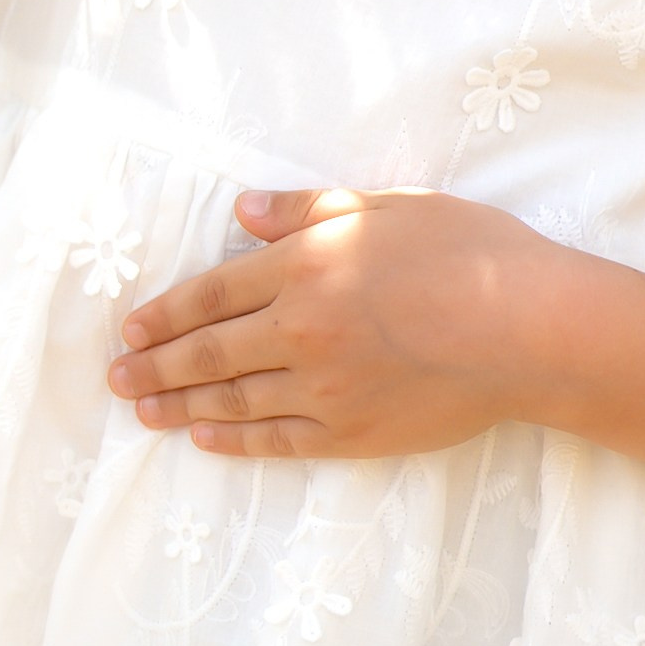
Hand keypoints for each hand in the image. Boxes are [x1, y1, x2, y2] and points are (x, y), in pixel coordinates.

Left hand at [106, 185, 566, 459]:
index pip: (214, 292)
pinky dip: (235, 439)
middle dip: (156, 364)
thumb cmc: (469, 251)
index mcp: (306, 265)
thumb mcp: (389, 206)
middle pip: (209, 352)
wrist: (529, 328)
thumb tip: (243, 211)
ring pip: (233, 399)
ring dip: (180, 405)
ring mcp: (323, 388)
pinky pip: (277, 439)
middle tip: (116, 379)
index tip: (130, 329)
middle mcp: (301, 329)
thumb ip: (310, 209)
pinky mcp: (351, 433)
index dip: (166, 312)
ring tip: (143, 411)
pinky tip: (206, 436)